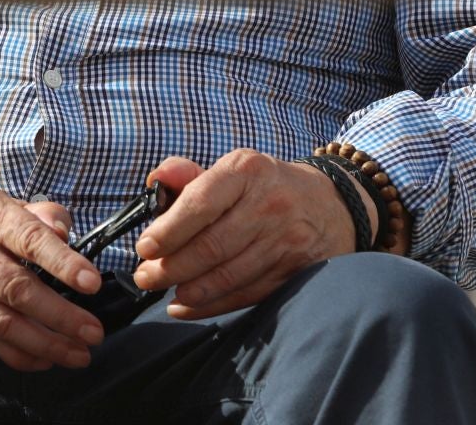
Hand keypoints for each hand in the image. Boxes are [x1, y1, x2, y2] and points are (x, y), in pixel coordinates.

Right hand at [0, 181, 106, 371]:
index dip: (62, 262)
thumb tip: (65, 233)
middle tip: (94, 331)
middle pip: (18, 288)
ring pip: (4, 322)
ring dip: (46, 343)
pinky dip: (19, 353)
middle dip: (61, 315)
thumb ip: (35, 214)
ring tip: (79, 354)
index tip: (91, 283)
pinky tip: (44, 358)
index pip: (29, 239)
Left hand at [131, 152, 362, 319]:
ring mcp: (287, 240)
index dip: (169, 230)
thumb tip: (155, 182)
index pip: (201, 202)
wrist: (331, 205)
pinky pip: (249, 294)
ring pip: (229, 275)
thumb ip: (186, 175)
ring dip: (190, 290)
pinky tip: (188, 306)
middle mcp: (269, 204)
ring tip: (163, 292)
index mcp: (245, 171)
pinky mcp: (297, 271)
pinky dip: (214, 305)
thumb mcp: (231, 169)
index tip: (144, 248)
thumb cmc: (263, 187)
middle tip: (145, 277)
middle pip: (213, 245)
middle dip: (172, 267)